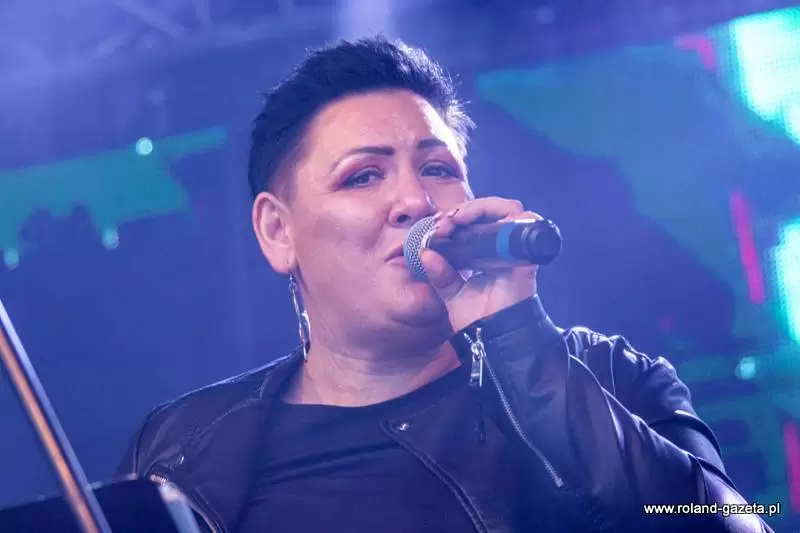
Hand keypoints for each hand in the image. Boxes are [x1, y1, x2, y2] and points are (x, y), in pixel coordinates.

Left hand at [420, 197, 540, 332]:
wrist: (492, 336)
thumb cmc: (476, 317)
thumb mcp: (450, 293)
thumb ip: (439, 274)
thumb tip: (424, 254)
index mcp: (482, 254)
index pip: (473, 223)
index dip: (455, 218)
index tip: (436, 226)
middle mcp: (500, 248)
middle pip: (489, 212)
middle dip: (465, 210)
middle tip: (446, 221)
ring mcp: (514, 250)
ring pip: (507, 211)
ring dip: (482, 208)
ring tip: (459, 218)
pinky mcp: (525, 256)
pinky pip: (527, 225)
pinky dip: (508, 217)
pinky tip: (484, 223)